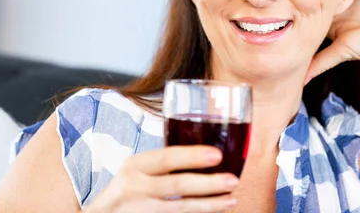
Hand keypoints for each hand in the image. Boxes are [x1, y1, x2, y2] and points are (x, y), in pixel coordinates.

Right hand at [86, 145, 238, 212]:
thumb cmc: (127, 189)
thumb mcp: (136, 170)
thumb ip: (160, 164)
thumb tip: (204, 153)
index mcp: (135, 166)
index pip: (166, 158)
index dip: (193, 156)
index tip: (217, 155)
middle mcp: (135, 187)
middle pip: (176, 185)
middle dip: (208, 183)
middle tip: (233, 180)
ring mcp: (140, 210)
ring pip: (180, 209)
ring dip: (209, 205)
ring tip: (231, 199)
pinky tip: (215, 212)